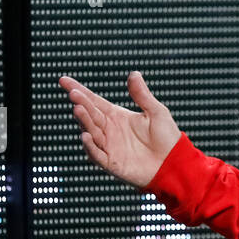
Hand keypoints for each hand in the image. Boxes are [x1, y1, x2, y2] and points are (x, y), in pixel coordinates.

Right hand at [58, 71, 181, 188]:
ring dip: (84, 122)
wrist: (175, 164)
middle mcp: (109, 130)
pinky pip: (97, 155)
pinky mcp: (112, 163)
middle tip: (74, 94)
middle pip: (90, 115)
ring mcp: (109, 147)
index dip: (79, 91)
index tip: (64, 80)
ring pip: (91, 132)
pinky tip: (86, 136)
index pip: (94, 101)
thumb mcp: (156, 112)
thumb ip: (142, 95)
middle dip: (81, 104)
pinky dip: (90, 146)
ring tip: (78, 109)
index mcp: (117, 117)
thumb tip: (134, 74)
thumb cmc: (167, 139)